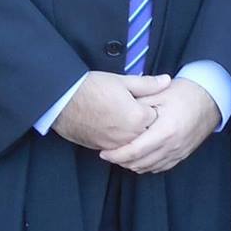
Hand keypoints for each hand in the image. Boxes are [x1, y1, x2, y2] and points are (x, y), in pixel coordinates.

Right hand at [51, 71, 172, 150]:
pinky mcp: (102, 148)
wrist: (63, 101)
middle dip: (146, 124)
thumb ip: (147, 84)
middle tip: (136, 111)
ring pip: (134, 144)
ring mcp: (115, 145)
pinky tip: (115, 129)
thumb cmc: (92, 87)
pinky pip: (119, 149)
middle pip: (147, 133)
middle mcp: (130, 136)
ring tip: (125, 120)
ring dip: (134, 135)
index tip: (146, 101)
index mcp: (138, 118)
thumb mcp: (122, 81)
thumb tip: (167, 81)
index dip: (151, 107)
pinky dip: (121, 142)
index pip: (156, 116)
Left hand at [100, 78, 219, 173]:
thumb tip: (117, 115)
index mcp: (165, 131)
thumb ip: (138, 105)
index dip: (116, 154)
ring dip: (132, 165)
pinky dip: (146, 166)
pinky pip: (160, 167)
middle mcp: (172, 146)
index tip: (103, 152)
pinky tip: (138, 159)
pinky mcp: (182, 155)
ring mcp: (179, 153)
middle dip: (121, 161)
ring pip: (149, 168)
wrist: (209, 98)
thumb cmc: (183, 93)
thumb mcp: (158, 94)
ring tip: (120, 155)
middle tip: (108, 154)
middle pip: (140, 164)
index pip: (135, 151)